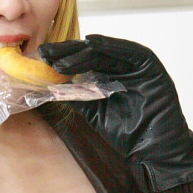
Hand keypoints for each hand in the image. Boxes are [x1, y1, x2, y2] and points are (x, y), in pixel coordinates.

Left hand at [39, 34, 192, 191]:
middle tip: (45, 53)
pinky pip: (128, 51)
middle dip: (67, 52)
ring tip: (61, 58)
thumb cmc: (126, 132)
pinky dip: (110, 45)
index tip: (42, 58)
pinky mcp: (148, 64)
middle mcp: (121, 66)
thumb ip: (76, 96)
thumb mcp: (93, 111)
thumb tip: (51, 86)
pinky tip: (92, 43)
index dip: (62, 58)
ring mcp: (135, 64)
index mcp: (108, 75)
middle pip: (90, 53)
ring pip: (105, 52)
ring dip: (81, 53)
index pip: (82, 61)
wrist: (151, 149)